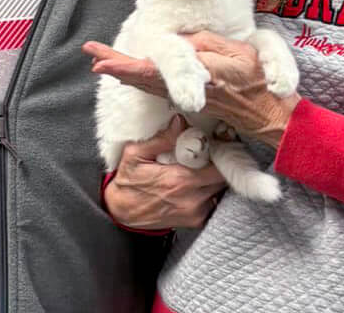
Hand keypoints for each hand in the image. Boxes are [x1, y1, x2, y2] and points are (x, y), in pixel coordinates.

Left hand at [83, 33, 300, 147]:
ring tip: (103, 61)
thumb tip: (179, 43)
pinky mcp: (190, 101)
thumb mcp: (237, 53)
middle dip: (116, 66)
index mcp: (195, 77)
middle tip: (91, 55)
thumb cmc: (257, 82)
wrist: (269, 115)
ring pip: (148, 84)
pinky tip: (133, 73)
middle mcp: (185, 91)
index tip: (102, 62)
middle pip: (142, 79)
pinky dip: (141, 79)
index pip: (152, 71)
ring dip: (125, 72)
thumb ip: (207, 45)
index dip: (125, 67)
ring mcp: (186, 98)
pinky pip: (159, 89)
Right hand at [104, 115, 226, 229]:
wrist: (120, 213)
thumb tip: (180, 122)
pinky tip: (200, 181)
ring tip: (205, 165)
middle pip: (223, 178)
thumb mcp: (135, 154)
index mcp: (179, 180)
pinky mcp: (195, 221)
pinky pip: (214, 202)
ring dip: (216, 177)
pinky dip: (211, 190)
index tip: (219, 141)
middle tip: (213, 151)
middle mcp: (191, 199)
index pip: (218, 166)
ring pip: (220, 190)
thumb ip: (162, 138)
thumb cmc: (127, 182)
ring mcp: (195, 213)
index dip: (222, 152)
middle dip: (221, 163)